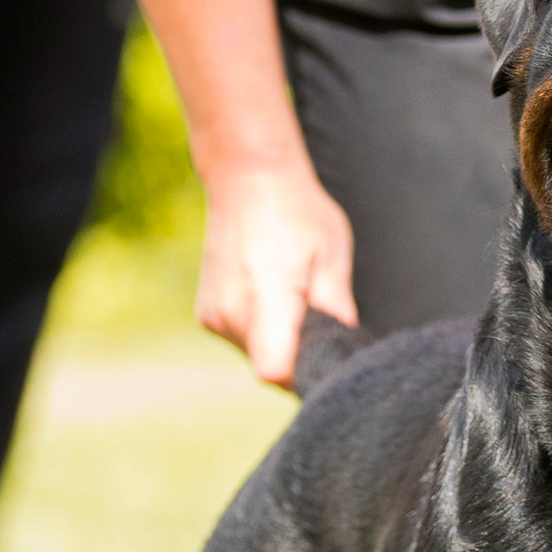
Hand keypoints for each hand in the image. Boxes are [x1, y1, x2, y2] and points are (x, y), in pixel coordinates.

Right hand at [195, 158, 358, 388]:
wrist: (246, 179)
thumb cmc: (298, 212)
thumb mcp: (331, 256)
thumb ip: (336, 311)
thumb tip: (343, 353)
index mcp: (266, 295)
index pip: (276, 371)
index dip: (307, 373)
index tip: (327, 355)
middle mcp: (231, 312)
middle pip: (274, 368)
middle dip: (303, 354)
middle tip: (320, 314)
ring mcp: (214, 316)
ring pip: (260, 356)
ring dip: (283, 341)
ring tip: (295, 296)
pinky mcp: (207, 316)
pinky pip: (244, 341)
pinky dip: (264, 331)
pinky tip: (274, 295)